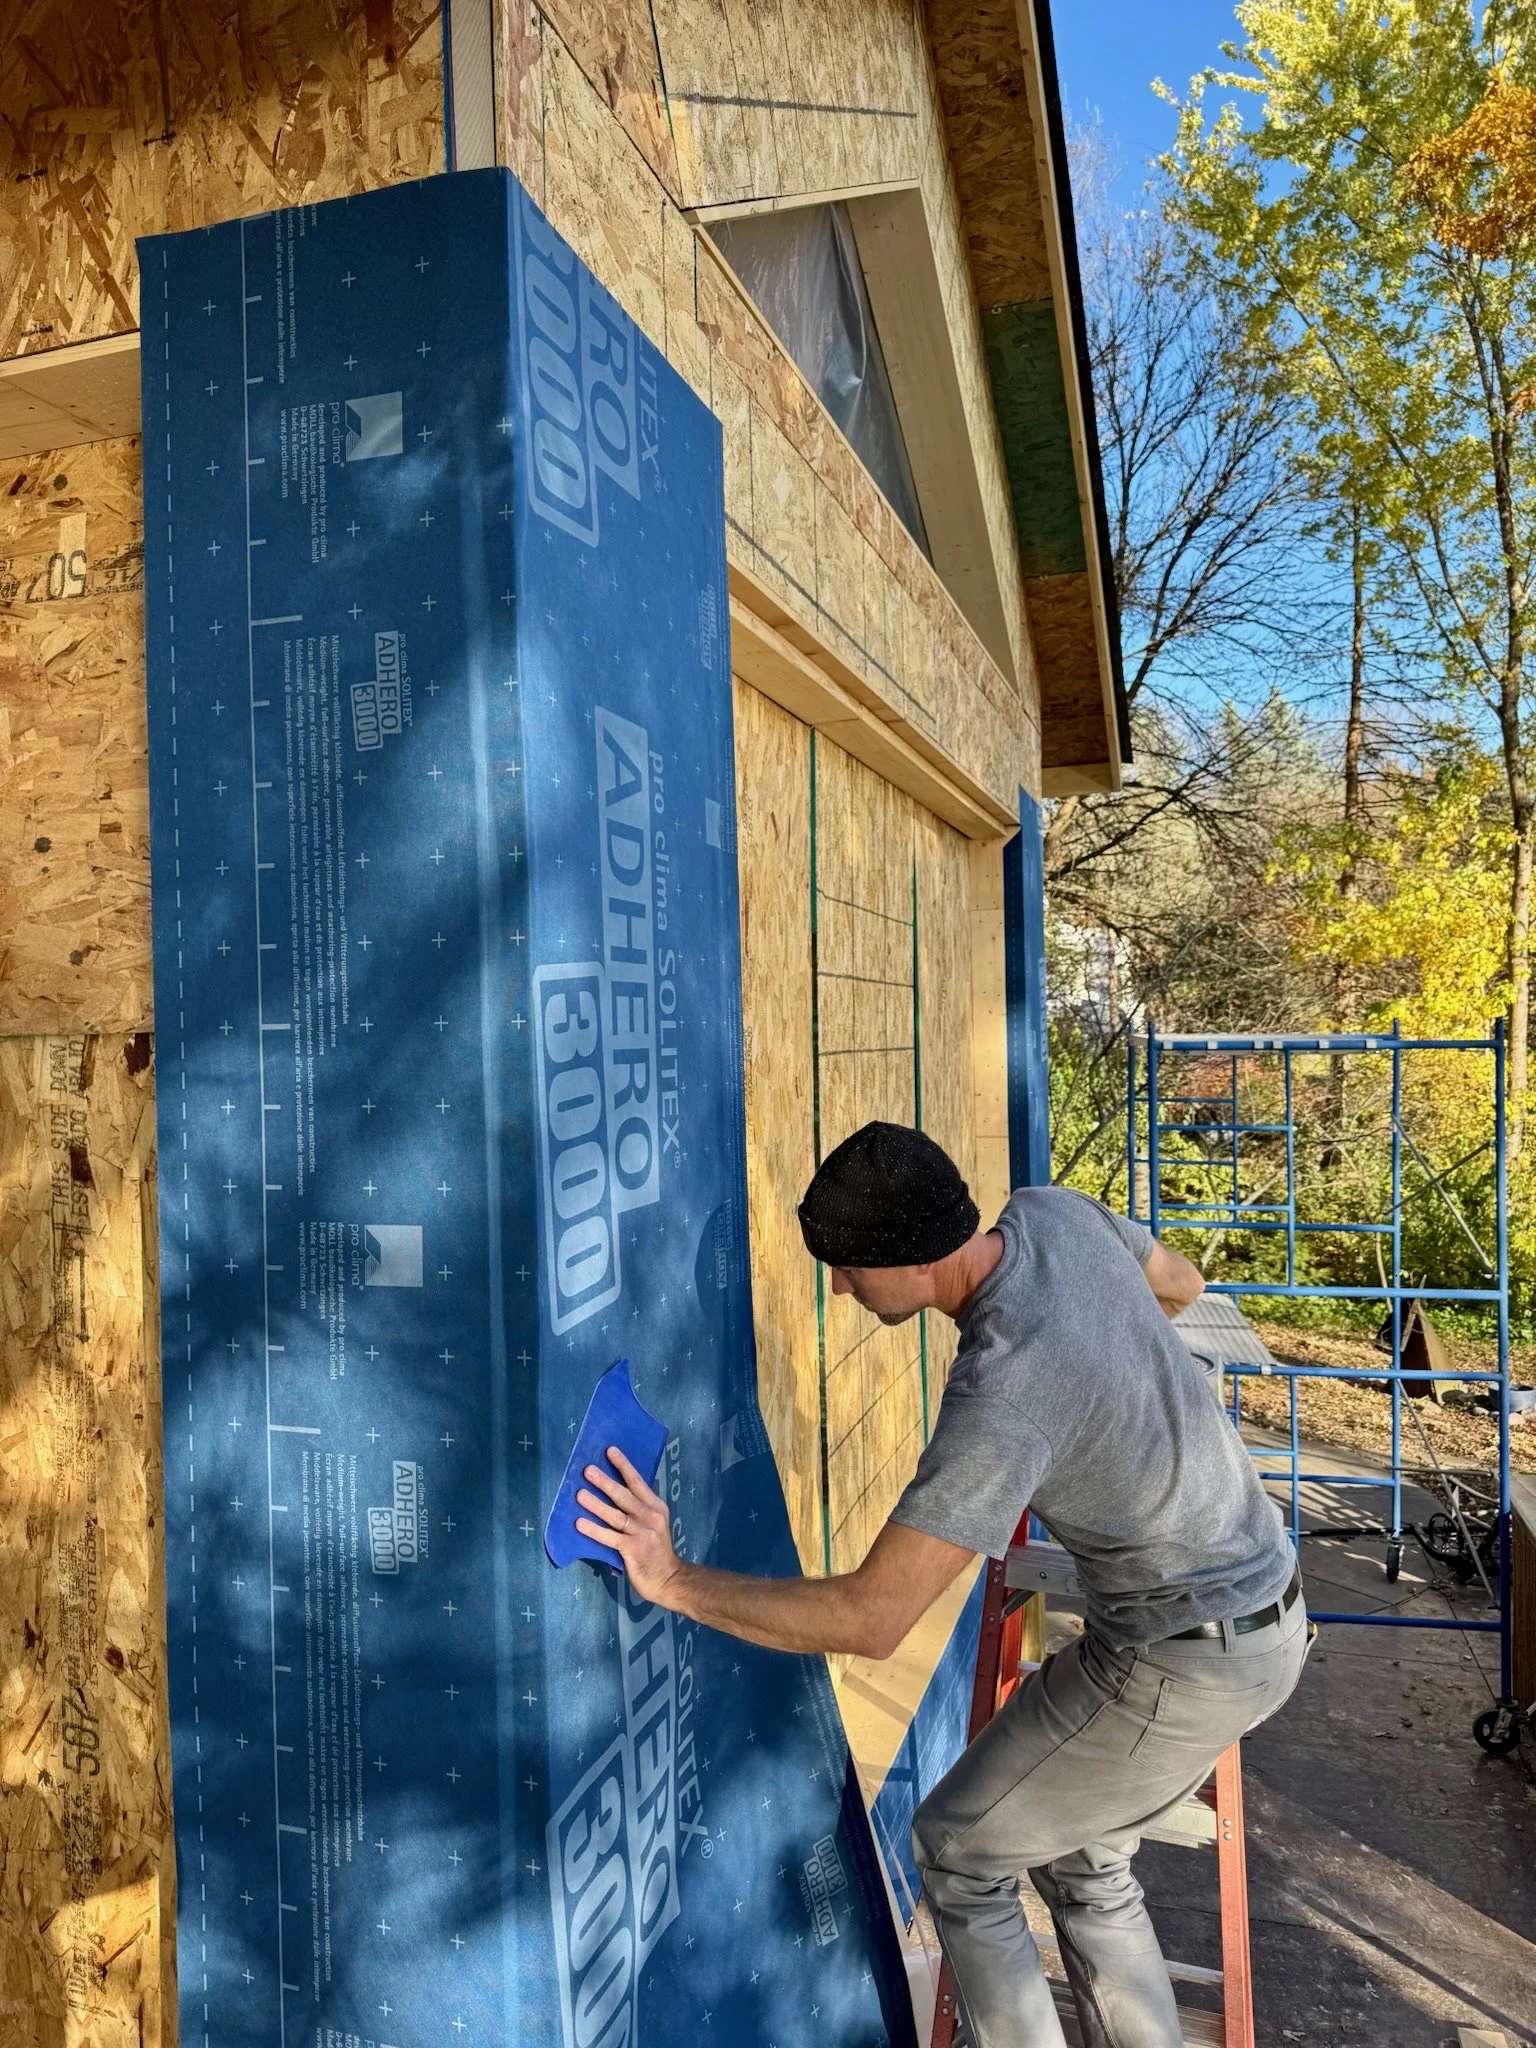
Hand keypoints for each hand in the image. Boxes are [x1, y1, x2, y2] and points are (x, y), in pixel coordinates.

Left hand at [575, 1446, 685, 1608]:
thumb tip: (611, 1495)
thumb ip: (637, 1511)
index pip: (638, 1482)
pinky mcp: (633, 1549)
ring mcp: (643, 1533)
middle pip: (624, 1495)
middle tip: (588, 1470)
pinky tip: (580, 1524)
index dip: (624, 1465)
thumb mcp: (653, 1525)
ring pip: (615, 1515)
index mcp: (656, 1507)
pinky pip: (610, 1537)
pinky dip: (594, 1530)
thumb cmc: (655, 1551)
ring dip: (596, 1503)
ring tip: (579, 1494)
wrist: (669, 1579)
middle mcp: (651, 1516)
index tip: (610, 1450)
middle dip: (605, 1481)